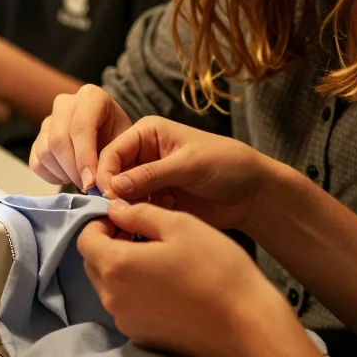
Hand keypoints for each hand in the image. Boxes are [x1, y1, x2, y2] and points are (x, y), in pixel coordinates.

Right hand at [29, 84, 132, 189]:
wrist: (112, 138)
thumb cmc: (122, 139)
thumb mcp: (127, 145)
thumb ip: (116, 161)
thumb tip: (99, 185)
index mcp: (91, 96)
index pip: (80, 128)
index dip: (84, 158)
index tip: (92, 182)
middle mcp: (66, 103)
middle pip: (58, 140)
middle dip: (73, 170)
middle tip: (88, 187)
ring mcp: (49, 119)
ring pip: (45, 152)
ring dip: (64, 174)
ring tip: (83, 179)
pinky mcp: (38, 138)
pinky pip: (36, 162)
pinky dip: (52, 176)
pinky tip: (70, 177)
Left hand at [77, 200, 293, 356]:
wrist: (245, 322)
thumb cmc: (215, 268)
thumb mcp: (179, 225)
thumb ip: (140, 213)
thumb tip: (115, 208)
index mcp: (117, 266)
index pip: (85, 239)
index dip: (101, 222)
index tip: (125, 216)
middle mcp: (113, 299)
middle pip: (94, 263)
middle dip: (109, 243)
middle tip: (141, 233)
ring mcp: (126, 321)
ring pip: (109, 285)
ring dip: (123, 266)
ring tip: (158, 256)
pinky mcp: (142, 336)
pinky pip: (126, 306)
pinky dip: (136, 290)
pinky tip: (167, 282)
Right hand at [96, 116, 270, 231]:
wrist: (250, 193)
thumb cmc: (226, 164)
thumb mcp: (189, 165)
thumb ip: (151, 174)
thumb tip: (113, 186)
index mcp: (148, 133)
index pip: (113, 152)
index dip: (106, 174)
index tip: (108, 197)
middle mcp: (143, 154)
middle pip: (112, 175)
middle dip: (113, 195)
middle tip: (119, 215)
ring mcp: (148, 179)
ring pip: (121, 196)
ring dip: (126, 210)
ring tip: (138, 221)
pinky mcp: (156, 201)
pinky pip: (136, 211)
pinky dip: (139, 219)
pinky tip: (154, 223)